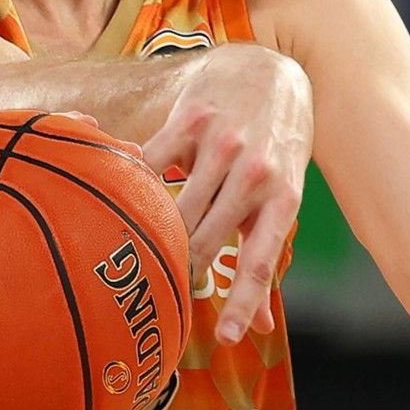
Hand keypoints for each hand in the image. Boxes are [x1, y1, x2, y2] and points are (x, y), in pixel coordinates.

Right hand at [141, 43, 311, 345]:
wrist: (269, 71)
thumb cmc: (277, 145)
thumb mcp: (283, 197)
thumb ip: (263, 256)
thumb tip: (258, 328)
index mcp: (284, 198)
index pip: (259, 262)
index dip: (242, 303)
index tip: (227, 338)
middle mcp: (256, 172)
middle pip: (205, 239)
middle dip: (181, 267)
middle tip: (161, 281)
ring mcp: (222, 144)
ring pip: (174, 206)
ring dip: (154, 230)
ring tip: (137, 243)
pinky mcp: (191, 119)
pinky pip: (151, 162)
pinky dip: (136, 180)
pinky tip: (125, 190)